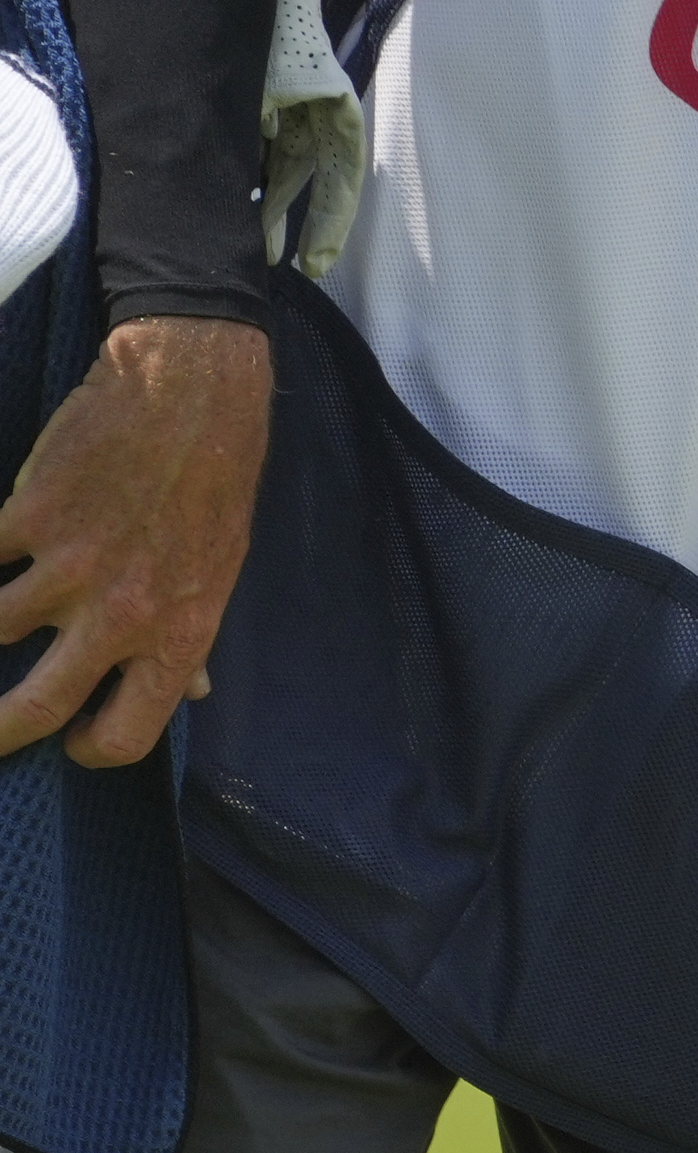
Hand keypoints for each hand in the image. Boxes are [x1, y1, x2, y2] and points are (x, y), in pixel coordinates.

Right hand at [0, 318, 274, 767]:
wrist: (186, 402)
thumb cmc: (211, 491)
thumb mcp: (220, 578)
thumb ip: (191, 641)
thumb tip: (192, 693)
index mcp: (178, 640)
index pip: (127, 735)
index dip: (91, 750)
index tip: (72, 741)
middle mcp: (121, 617)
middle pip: (36, 708)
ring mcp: (67, 568)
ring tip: (1, 611)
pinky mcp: (26, 517)